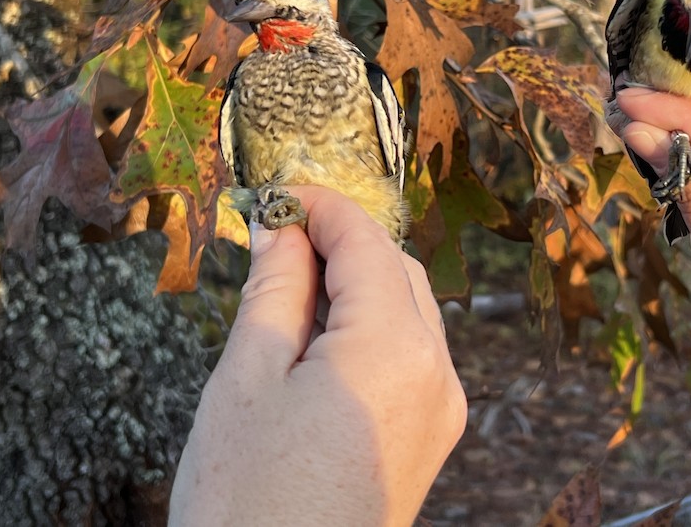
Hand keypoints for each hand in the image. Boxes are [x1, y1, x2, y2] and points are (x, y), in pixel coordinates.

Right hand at [169, 187, 466, 525]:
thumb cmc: (249, 504)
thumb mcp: (247, 380)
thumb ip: (275, 290)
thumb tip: (281, 228)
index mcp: (395, 350)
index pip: (367, 243)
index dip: (321, 207)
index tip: (278, 194)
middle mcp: (437, 373)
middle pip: (397, 271)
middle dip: (340, 245)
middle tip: (274, 239)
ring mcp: (442, 409)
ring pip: (408, 309)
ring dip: (356, 285)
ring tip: (286, 291)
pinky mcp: (431, 437)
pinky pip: (410, 354)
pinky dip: (370, 328)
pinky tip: (317, 339)